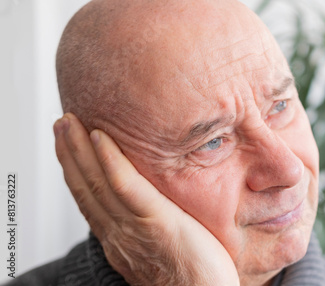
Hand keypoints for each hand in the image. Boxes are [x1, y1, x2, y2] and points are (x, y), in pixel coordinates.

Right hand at [53, 113, 239, 285]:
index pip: (90, 199)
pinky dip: (110, 162)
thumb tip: (153, 203)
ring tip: (70, 122)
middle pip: (86, 187)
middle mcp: (118, 234)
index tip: (69, 145)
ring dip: (81, 150)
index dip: (76, 171)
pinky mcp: (157, 223)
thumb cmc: (193, 278)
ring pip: (98, 183)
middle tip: (62, 123)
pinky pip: (127, 188)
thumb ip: (149, 225)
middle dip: (70, 154)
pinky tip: (100, 138)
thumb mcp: (161, 248)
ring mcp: (134, 229)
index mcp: (119, 240)